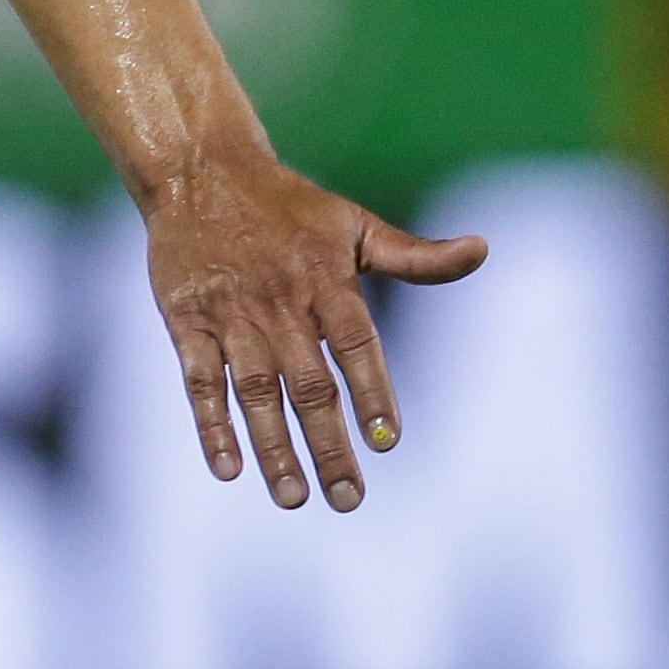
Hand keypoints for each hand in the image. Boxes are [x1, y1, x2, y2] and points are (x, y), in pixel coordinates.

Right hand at [142, 156, 486, 511]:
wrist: (202, 170)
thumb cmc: (290, 206)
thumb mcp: (355, 223)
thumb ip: (415, 255)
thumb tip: (482, 250)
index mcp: (325, 279)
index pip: (355, 343)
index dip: (372, 390)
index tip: (389, 440)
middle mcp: (280, 302)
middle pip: (309, 383)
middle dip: (329, 445)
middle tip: (349, 499)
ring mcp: (230, 314)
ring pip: (256, 391)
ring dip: (274, 447)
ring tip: (294, 497)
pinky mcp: (186, 321)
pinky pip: (200, 380)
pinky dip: (212, 424)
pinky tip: (228, 468)